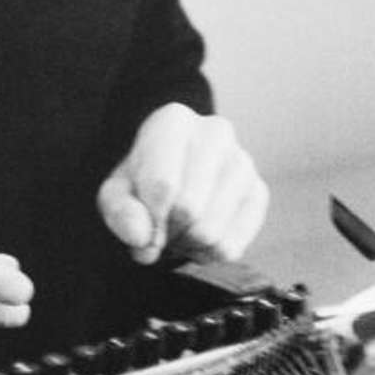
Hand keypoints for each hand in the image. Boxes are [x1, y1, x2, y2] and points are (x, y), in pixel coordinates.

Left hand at [97, 103, 268, 266]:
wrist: (173, 181)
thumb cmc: (142, 183)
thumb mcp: (116, 193)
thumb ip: (121, 212)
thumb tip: (142, 237)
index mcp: (175, 121)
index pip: (162, 185)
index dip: (148, 219)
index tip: (140, 226)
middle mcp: (215, 132)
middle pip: (189, 210)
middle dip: (168, 231)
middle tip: (160, 227)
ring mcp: (242, 162)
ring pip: (211, 232)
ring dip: (187, 244)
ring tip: (178, 229)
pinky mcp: (258, 192)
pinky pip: (231, 246)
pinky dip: (208, 254)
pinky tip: (199, 236)